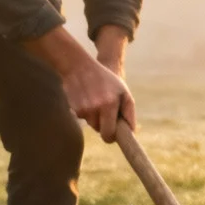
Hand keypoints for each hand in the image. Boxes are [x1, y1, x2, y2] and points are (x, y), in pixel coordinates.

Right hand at [23, 25, 135, 141]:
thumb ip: (129, 113)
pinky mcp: (73, 109)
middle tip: (107, 114)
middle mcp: (95, 109)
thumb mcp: (123, 92)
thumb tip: (131, 132)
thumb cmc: (107, 80)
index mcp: (109, 105)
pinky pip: (83, 118)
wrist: (79, 67)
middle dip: (105, 127)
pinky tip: (87, 98)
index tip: (114, 135)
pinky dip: (86, 112)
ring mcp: (82, 109)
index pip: (109, 134)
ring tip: (97, 101)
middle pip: (100, 131)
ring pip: (91, 124)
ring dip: (95, 118)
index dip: (112, 137)